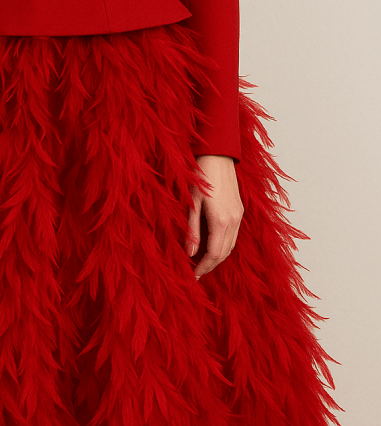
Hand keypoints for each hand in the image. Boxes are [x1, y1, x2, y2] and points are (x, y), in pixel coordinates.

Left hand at [187, 154, 243, 280]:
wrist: (218, 155)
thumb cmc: (200, 176)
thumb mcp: (192, 203)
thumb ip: (192, 230)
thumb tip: (190, 254)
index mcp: (221, 221)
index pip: (214, 254)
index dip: (204, 268)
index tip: (194, 276)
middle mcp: (234, 221)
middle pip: (225, 253)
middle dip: (211, 265)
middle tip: (197, 272)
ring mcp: (239, 215)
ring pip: (231, 245)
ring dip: (218, 255)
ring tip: (203, 261)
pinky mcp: (240, 209)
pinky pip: (234, 234)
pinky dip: (224, 244)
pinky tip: (213, 244)